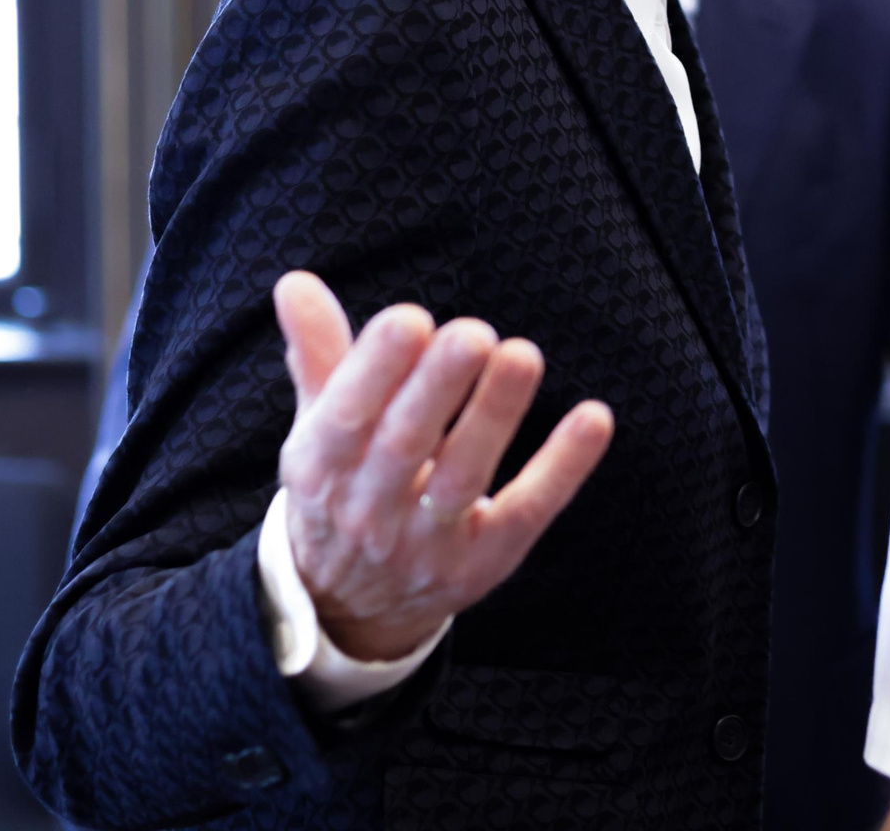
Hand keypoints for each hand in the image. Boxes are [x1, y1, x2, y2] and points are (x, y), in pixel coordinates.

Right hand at [273, 270, 614, 663]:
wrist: (350, 607)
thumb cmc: (345, 485)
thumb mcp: (320, 429)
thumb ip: (320, 355)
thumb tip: (295, 281)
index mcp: (321, 468)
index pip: (344, 418)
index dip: (374, 371)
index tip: (410, 318)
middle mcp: (369, 511)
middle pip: (404, 446)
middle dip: (436, 388)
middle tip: (473, 332)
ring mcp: (427, 544)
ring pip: (464, 477)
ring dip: (495, 416)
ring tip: (523, 355)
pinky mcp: (484, 562)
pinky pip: (526, 513)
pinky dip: (562, 468)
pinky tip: (594, 418)